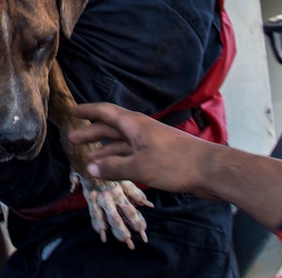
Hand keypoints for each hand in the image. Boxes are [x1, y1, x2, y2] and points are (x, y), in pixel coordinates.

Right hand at [69, 102, 210, 195]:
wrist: (210, 170)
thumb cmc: (174, 163)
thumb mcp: (139, 166)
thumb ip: (113, 167)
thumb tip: (90, 168)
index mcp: (134, 124)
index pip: (105, 112)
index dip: (87, 111)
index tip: (72, 111)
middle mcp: (140, 129)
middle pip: (111, 128)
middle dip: (92, 133)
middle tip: (73, 139)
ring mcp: (150, 142)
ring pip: (121, 143)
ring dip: (105, 150)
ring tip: (88, 159)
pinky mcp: (159, 156)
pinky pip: (132, 155)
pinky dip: (119, 160)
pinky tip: (112, 170)